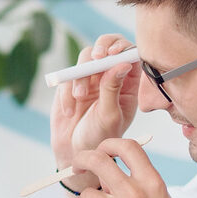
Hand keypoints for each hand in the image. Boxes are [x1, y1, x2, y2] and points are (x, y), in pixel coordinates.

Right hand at [50, 35, 140, 190]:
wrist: (75, 152)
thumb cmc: (99, 138)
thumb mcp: (109, 115)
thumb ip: (113, 88)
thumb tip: (122, 64)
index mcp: (129, 83)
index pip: (130, 53)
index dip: (122, 46)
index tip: (112, 54)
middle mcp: (111, 76)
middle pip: (107, 46)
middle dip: (100, 50)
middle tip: (95, 58)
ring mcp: (91, 77)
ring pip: (86, 58)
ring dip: (81, 76)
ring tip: (79, 98)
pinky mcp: (72, 81)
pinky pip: (68, 75)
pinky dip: (66, 90)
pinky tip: (69, 109)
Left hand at [73, 137, 196, 197]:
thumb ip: (139, 184)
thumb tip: (110, 173)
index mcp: (152, 183)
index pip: (127, 147)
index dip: (109, 144)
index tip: (100, 150)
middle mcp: (135, 194)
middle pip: (97, 160)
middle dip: (82, 159)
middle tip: (78, 165)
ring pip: (87, 195)